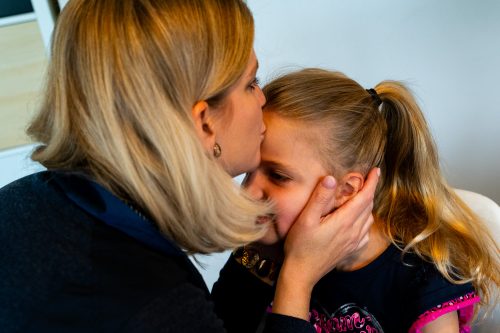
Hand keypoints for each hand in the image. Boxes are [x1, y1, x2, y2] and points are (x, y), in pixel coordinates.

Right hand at [272, 168, 378, 319]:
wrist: (302, 273)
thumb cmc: (300, 245)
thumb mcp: (306, 219)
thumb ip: (319, 198)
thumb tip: (331, 179)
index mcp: (344, 221)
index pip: (365, 197)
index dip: (372, 182)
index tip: (376, 170)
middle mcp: (353, 231)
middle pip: (368, 206)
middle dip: (369, 190)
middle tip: (366, 179)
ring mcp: (354, 242)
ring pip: (369, 218)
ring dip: (368, 205)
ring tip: (360, 196)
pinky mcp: (351, 249)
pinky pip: (366, 232)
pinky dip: (366, 220)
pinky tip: (357, 219)